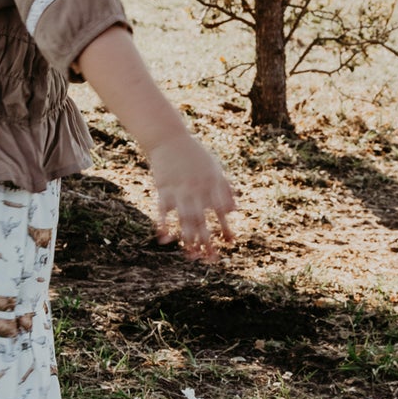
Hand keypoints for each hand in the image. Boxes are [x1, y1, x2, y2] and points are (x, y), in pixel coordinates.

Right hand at [146, 132, 237, 261]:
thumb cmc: (194, 154)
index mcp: (211, 185)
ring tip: (191, 256)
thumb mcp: (215, 168)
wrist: (168, 138)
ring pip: (184, 219)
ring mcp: (179, 190)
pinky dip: (164, 225)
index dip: (226, 227)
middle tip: (212, 260)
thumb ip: (225, 189)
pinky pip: (163, 212)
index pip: (222, 211)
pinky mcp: (163, 189)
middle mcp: (197, 190)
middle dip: (208, 241)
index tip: (230, 243)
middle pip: (203, 220)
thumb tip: (234, 210)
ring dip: (188, 239)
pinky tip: (164, 239)